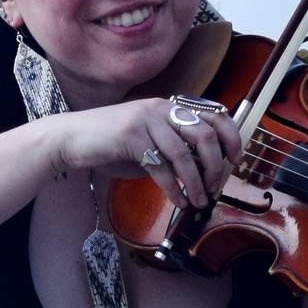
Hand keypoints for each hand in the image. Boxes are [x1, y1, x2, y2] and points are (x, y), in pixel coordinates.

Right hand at [53, 98, 241, 208]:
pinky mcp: (130, 136)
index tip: (236, 158)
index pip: (213, 115)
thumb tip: (204, 173)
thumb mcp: (150, 142)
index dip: (231, 136)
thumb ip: (175, 151)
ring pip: (184, 153)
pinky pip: (160, 166)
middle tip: (214, 186)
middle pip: (204, 134)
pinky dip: (173, 187)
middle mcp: (161, 108)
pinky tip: (178, 200)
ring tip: (198, 201)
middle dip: (214, 164)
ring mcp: (146, 120)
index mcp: (170, 106)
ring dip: (195, 182)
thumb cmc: (112, 143)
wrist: (72, 138)